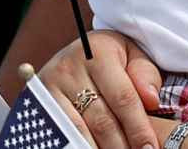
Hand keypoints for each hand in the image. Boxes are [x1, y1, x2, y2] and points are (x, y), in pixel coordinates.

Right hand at [40, 30, 163, 148]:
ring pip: (78, 131)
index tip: (149, 147)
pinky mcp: (36, 104)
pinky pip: (59, 133)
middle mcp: (69, 69)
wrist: (78, 49)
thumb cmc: (112, 56)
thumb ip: (146, 74)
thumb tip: (151, 100)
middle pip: (100, 120)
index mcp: (97, 53)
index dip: (138, 126)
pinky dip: (77, 143)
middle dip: (121, 145)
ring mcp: (49, 88)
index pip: (122, 97)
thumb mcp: (133, 53)